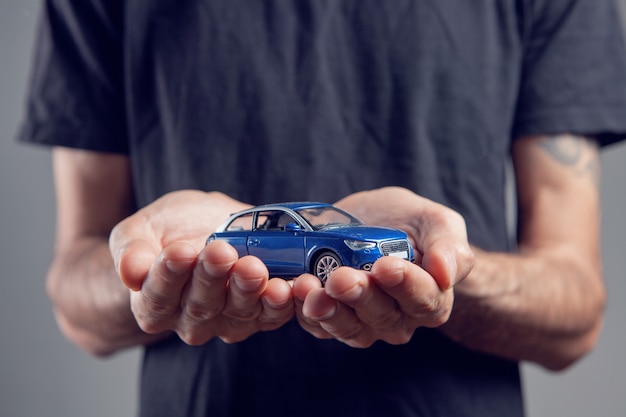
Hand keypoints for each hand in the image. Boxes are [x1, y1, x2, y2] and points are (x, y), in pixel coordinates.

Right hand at [109, 190, 293, 344]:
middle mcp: (190, 320)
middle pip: (201, 305)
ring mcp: (227, 320)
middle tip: (220, 252)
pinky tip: (285, 286)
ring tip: (253, 268)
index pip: (159, 294)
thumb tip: (129, 272)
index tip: (179, 252)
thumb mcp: (139, 230)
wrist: (200, 231)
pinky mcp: (259, 316)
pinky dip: (281, 302)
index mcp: (154, 303)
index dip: (169, 274)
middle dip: (212, 277)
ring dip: (248, 290)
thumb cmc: (165, 232)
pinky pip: (271, 314)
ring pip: (239, 311)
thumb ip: (130, 250)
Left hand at [292, 187, 473, 346]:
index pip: (423, 299)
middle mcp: (397, 319)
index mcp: (430, 298)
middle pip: (380, 316)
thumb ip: (450, 247)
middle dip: (359, 295)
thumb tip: (446, 272)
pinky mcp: (330, 319)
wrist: (375, 224)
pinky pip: (316, 323)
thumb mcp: (437, 223)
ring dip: (327, 309)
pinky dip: (301, 309)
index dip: (405, 285)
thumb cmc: (411, 225)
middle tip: (342, 277)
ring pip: (347, 326)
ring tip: (310, 287)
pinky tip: (292, 289)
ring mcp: (362, 323)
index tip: (386, 266)